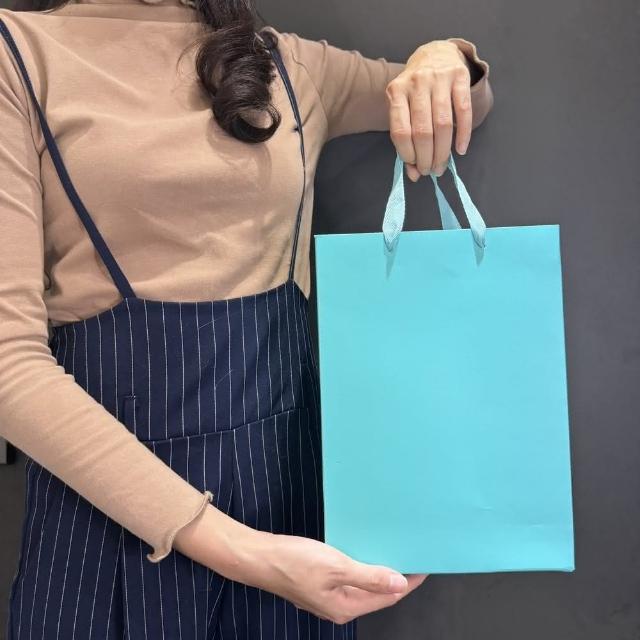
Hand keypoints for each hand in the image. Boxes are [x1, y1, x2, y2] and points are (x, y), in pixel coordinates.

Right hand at [241, 530, 428, 623]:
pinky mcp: (318, 582)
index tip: (424, 565)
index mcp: (345, 607)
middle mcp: (339, 606)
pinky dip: (360, 564)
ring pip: (363, 583)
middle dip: (396, 576)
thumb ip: (370, 577)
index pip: (388, 597)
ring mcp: (328, 595)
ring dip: (378, 568)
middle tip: (410, 553)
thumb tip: (399, 584)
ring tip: (391, 549)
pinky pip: (349, 576)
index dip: (408, 582)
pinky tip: (362, 548)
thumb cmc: (292, 562)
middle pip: (377, 593)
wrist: (258, 556)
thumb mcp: (336, 567)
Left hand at [386, 40, 472, 180]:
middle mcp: (416, 82)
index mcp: (396, 91)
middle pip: (423, 131)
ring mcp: (439, 78)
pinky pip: (464, 111)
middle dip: (427, 157)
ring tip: (442, 166)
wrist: (435, 54)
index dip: (408, 154)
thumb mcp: (404, 109)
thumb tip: (413, 174)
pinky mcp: (460, 76)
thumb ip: (406, 141)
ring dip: (443, 151)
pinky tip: (461, 149)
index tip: (414, 167)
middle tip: (430, 171)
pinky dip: (463, 134)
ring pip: (443, 124)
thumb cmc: (416, 90)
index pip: (400, 131)